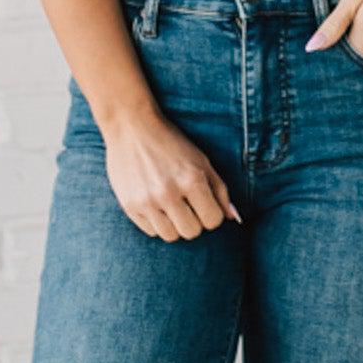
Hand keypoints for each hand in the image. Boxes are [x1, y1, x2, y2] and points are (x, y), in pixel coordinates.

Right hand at [101, 105, 241, 241]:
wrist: (131, 127)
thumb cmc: (171, 143)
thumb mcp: (201, 161)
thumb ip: (220, 190)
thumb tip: (232, 217)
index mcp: (191, 179)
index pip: (213, 220)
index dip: (211, 213)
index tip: (204, 203)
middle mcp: (168, 192)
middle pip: (191, 232)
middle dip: (194, 221)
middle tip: (187, 205)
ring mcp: (146, 201)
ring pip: (170, 236)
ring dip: (174, 224)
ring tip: (170, 206)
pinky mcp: (129, 206)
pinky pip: (151, 231)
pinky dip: (156, 222)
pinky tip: (154, 203)